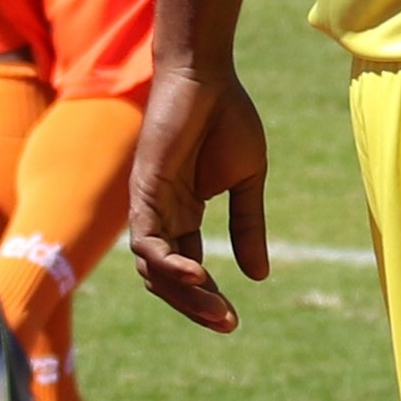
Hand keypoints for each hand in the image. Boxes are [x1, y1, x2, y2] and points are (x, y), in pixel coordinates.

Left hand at [128, 61, 269, 334]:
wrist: (207, 76)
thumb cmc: (226, 118)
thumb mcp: (246, 182)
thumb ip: (248, 227)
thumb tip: (257, 276)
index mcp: (183, 213)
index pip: (186, 270)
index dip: (207, 297)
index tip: (235, 318)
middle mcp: (161, 215)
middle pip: (167, 278)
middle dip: (196, 306)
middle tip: (228, 324)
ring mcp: (149, 205)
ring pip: (152, 269)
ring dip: (184, 295)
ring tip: (218, 310)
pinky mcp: (143, 193)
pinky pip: (147, 243)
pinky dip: (169, 265)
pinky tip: (199, 276)